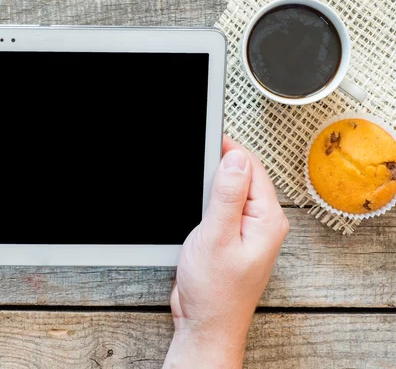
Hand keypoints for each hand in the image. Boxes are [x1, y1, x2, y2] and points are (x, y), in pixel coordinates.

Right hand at [163, 135, 288, 367]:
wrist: (206, 324)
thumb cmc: (215, 291)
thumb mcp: (217, 237)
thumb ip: (226, 196)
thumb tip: (235, 159)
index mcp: (267, 220)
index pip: (252, 169)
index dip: (228, 151)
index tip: (207, 138)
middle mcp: (261, 223)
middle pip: (242, 177)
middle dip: (219, 166)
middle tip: (197, 159)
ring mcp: (246, 231)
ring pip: (230, 193)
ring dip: (212, 185)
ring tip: (195, 181)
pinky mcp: (230, 238)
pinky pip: (221, 209)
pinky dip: (207, 201)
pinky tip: (196, 205)